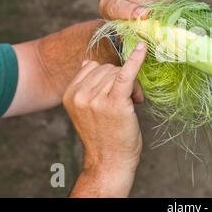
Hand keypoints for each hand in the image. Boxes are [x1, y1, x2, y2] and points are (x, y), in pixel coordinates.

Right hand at [63, 42, 146, 196]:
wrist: (110, 162)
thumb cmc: (103, 136)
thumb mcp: (86, 109)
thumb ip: (85, 86)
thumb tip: (87, 62)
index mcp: (70, 94)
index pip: (92, 67)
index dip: (108, 77)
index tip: (115, 93)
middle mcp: (80, 95)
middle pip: (108, 69)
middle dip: (121, 80)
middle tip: (128, 102)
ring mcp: (95, 98)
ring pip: (119, 72)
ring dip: (131, 85)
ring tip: (131, 105)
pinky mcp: (114, 102)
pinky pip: (126, 74)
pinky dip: (135, 60)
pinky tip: (142, 49)